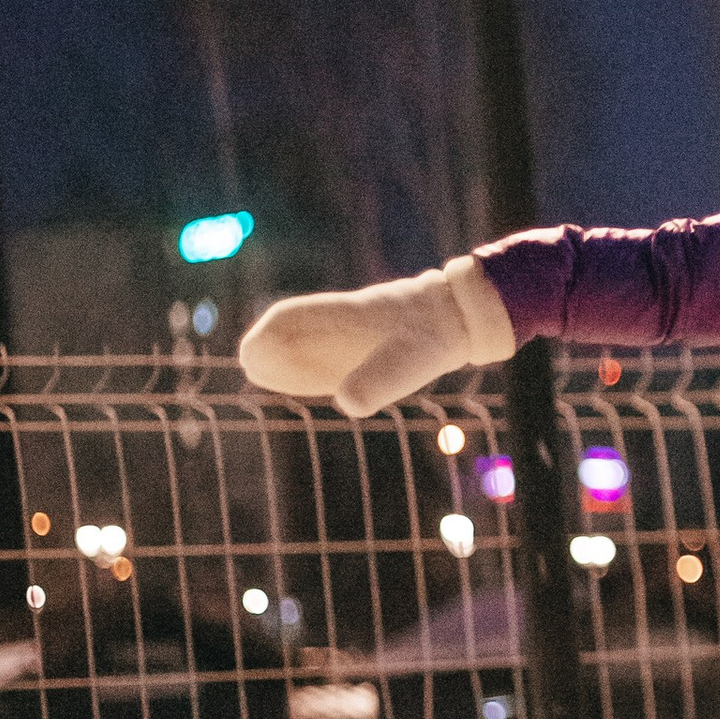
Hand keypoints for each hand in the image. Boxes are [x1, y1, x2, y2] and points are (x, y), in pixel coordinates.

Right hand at [239, 258, 514, 419]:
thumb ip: (380, 379)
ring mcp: (362, 326)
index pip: (292, 316)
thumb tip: (347, 403)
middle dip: (272, 344)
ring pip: (316, 335)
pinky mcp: (377, 337)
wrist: (468, 315)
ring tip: (271, 371)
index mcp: (348, 315)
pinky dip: (321, 360)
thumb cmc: (437, 337)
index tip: (251, 354)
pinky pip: (338, 344)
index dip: (267, 334)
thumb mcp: (412, 360)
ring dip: (295, 354)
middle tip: (253, 363)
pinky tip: (324, 381)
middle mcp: (349, 318)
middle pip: (297, 325)